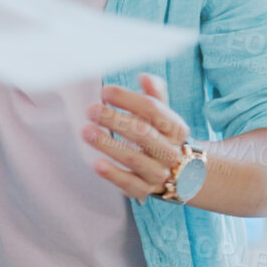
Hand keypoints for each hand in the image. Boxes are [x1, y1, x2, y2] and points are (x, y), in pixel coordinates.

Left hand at [85, 73, 189, 201]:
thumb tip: (145, 77)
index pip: (153, 109)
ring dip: (108, 144)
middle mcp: (171, 151)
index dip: (128, 99)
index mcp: (176, 129)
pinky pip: (129, 183)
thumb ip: (155, 96)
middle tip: (91, 109)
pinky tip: (97, 163)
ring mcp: (159, 173)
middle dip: (115, 120)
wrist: (180, 174)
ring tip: (86, 131)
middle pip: (142, 132)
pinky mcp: (144, 190)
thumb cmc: (161, 137)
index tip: (105, 92)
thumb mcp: (163, 117)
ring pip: (133, 158)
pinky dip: (113, 174)